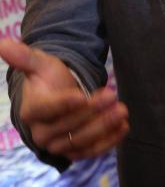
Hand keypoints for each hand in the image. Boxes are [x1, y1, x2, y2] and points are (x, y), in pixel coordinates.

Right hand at [0, 39, 128, 159]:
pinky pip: (92, 151)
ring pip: (81, 140)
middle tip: (111, 94)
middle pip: (69, 125)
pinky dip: (109, 141)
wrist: (58, 95)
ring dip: (103, 126)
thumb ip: (24, 57)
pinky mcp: (76, 151)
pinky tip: (124, 127)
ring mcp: (59, 145)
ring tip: (121, 110)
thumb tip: (2, 42)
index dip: (64, 104)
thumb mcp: (39, 64)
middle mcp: (42, 133)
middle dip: (92, 110)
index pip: (47, 110)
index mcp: (32, 110)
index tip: (82, 95)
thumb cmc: (48, 78)